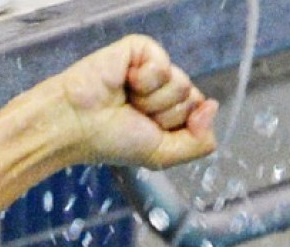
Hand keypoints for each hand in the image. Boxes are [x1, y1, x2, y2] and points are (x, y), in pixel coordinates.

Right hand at [55, 35, 217, 169]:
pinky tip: (124, 82)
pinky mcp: (139, 49)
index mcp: (171, 112)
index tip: (153, 131)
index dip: (181, 127)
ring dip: (152, 101)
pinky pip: (163, 65)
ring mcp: (153, 68)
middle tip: (135, 115)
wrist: (76, 124)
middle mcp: (165, 90)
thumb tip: (213, 106)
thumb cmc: (112, 140)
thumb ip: (200, 142)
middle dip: (165, 115)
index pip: (202, 115)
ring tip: (127, 100)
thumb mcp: (164, 154)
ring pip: (181, 84)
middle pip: (194, 99)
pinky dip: (144, 80)